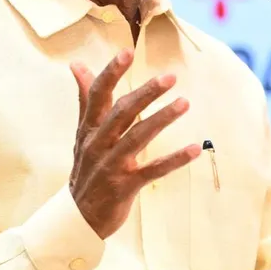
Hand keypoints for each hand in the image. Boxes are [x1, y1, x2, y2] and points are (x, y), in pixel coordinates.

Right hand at [68, 50, 200, 238]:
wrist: (78, 217)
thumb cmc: (86, 169)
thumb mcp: (82, 133)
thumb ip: (85, 99)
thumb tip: (76, 65)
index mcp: (89, 129)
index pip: (97, 94)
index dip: (111, 72)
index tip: (127, 52)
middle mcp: (98, 144)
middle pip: (122, 112)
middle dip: (145, 93)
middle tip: (170, 77)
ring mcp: (111, 166)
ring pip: (137, 137)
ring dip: (162, 119)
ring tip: (184, 104)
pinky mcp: (125, 187)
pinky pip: (153, 170)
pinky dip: (174, 160)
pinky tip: (194, 149)